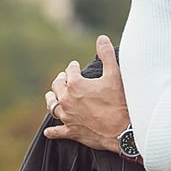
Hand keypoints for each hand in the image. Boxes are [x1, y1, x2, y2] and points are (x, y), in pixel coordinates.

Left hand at [43, 35, 128, 151]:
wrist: (122, 131)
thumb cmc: (119, 102)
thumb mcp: (115, 75)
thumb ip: (107, 55)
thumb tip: (101, 38)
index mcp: (75, 84)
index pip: (70, 71)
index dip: (73, 67)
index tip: (75, 65)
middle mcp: (67, 100)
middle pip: (57, 86)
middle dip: (60, 80)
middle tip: (63, 78)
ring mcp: (67, 117)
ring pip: (52, 106)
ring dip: (51, 100)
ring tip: (51, 96)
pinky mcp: (71, 131)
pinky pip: (57, 131)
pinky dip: (52, 131)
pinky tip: (48, 131)